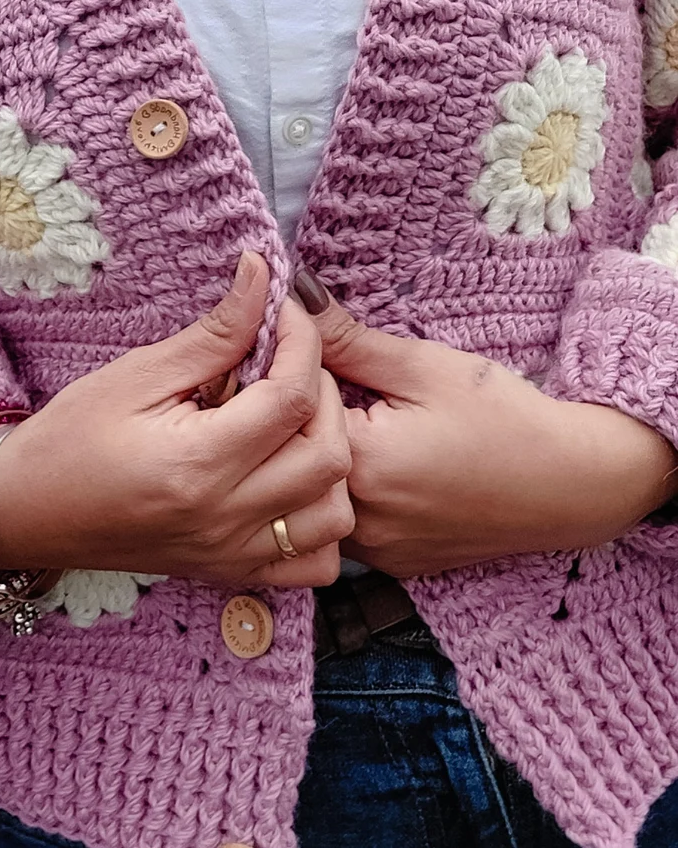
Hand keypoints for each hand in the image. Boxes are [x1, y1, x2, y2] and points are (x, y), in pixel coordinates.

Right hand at [0, 253, 353, 588]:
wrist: (27, 511)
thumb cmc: (71, 436)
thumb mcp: (138, 373)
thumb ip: (213, 334)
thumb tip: (261, 276)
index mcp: (198, 463)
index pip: (292, 397)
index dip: (303, 342)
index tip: (283, 313)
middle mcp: (225, 517)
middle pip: (330, 455)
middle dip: (325, 393)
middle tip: (288, 361)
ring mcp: (233, 553)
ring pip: (336, 513)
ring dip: (331, 457)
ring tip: (292, 419)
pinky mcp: (232, 572)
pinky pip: (314, 563)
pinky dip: (320, 520)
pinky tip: (292, 480)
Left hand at [295, 275, 677, 577]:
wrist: (573, 484)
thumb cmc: (504, 417)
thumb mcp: (423, 365)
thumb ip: (347, 337)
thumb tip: (291, 298)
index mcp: (358, 464)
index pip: (287, 411)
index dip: (295, 375)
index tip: (315, 356)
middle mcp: (357, 519)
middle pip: (295, 459)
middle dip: (302, 419)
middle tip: (337, 387)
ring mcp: (376, 550)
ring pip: (315, 499)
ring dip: (320, 461)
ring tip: (361, 424)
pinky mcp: (394, 563)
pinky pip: (348, 527)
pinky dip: (350, 494)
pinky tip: (381, 465)